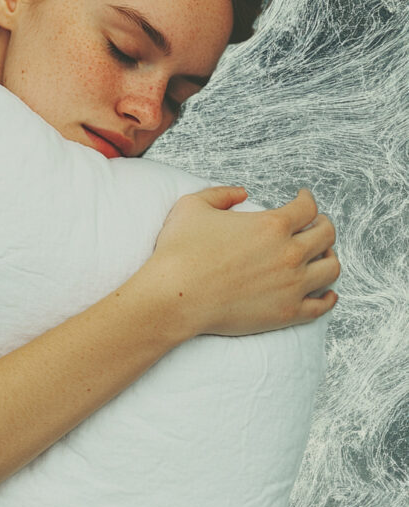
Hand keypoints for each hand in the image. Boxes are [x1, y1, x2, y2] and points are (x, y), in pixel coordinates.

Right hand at [140, 186, 339, 340]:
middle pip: (327, 235)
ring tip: (321, 256)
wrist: (174, 297)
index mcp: (271, 225)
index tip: (303, 199)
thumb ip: (221, 193)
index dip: (307, 199)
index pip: (308, 207)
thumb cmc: (179, 252)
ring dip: (329, 258)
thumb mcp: (192, 206)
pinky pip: (322, 305)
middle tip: (316, 225)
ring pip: (332, 268)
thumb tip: (242, 193)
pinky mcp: (287, 313)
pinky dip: (329, 297)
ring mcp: (292, 286)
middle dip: (323, 225)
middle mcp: (289, 254)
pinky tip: (327, 292)